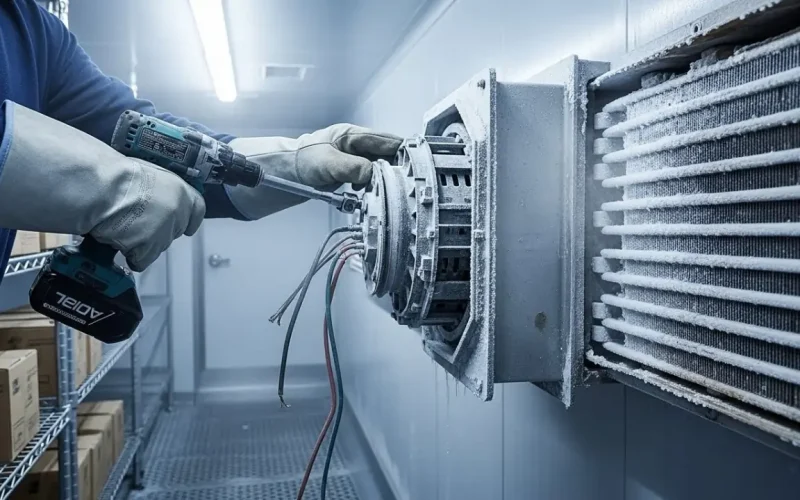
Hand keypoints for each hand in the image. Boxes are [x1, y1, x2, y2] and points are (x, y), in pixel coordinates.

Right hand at [0, 102, 204, 271]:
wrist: (101, 189)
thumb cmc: (116, 175)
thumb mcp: (148, 173)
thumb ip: (162, 190)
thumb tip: (157, 197)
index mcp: (180, 191)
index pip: (197, 210)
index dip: (190, 220)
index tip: (187, 227)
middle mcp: (177, 213)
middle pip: (175, 230)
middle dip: (159, 231)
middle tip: (137, 224)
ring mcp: (164, 232)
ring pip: (158, 247)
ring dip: (142, 242)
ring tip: (121, 228)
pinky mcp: (147, 248)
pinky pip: (141, 260)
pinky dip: (130, 256)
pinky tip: (117, 242)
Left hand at [225, 125, 402, 219]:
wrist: (282, 173)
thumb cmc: (301, 163)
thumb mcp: (328, 165)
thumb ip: (353, 169)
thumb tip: (376, 175)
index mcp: (354, 135)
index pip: (390, 141)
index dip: (404, 154)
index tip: (412, 171)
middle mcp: (358, 144)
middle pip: (390, 154)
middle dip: (396, 170)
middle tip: (396, 187)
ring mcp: (355, 157)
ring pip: (382, 167)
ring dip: (384, 180)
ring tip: (379, 192)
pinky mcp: (352, 170)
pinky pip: (371, 177)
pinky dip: (373, 186)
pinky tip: (366, 194)